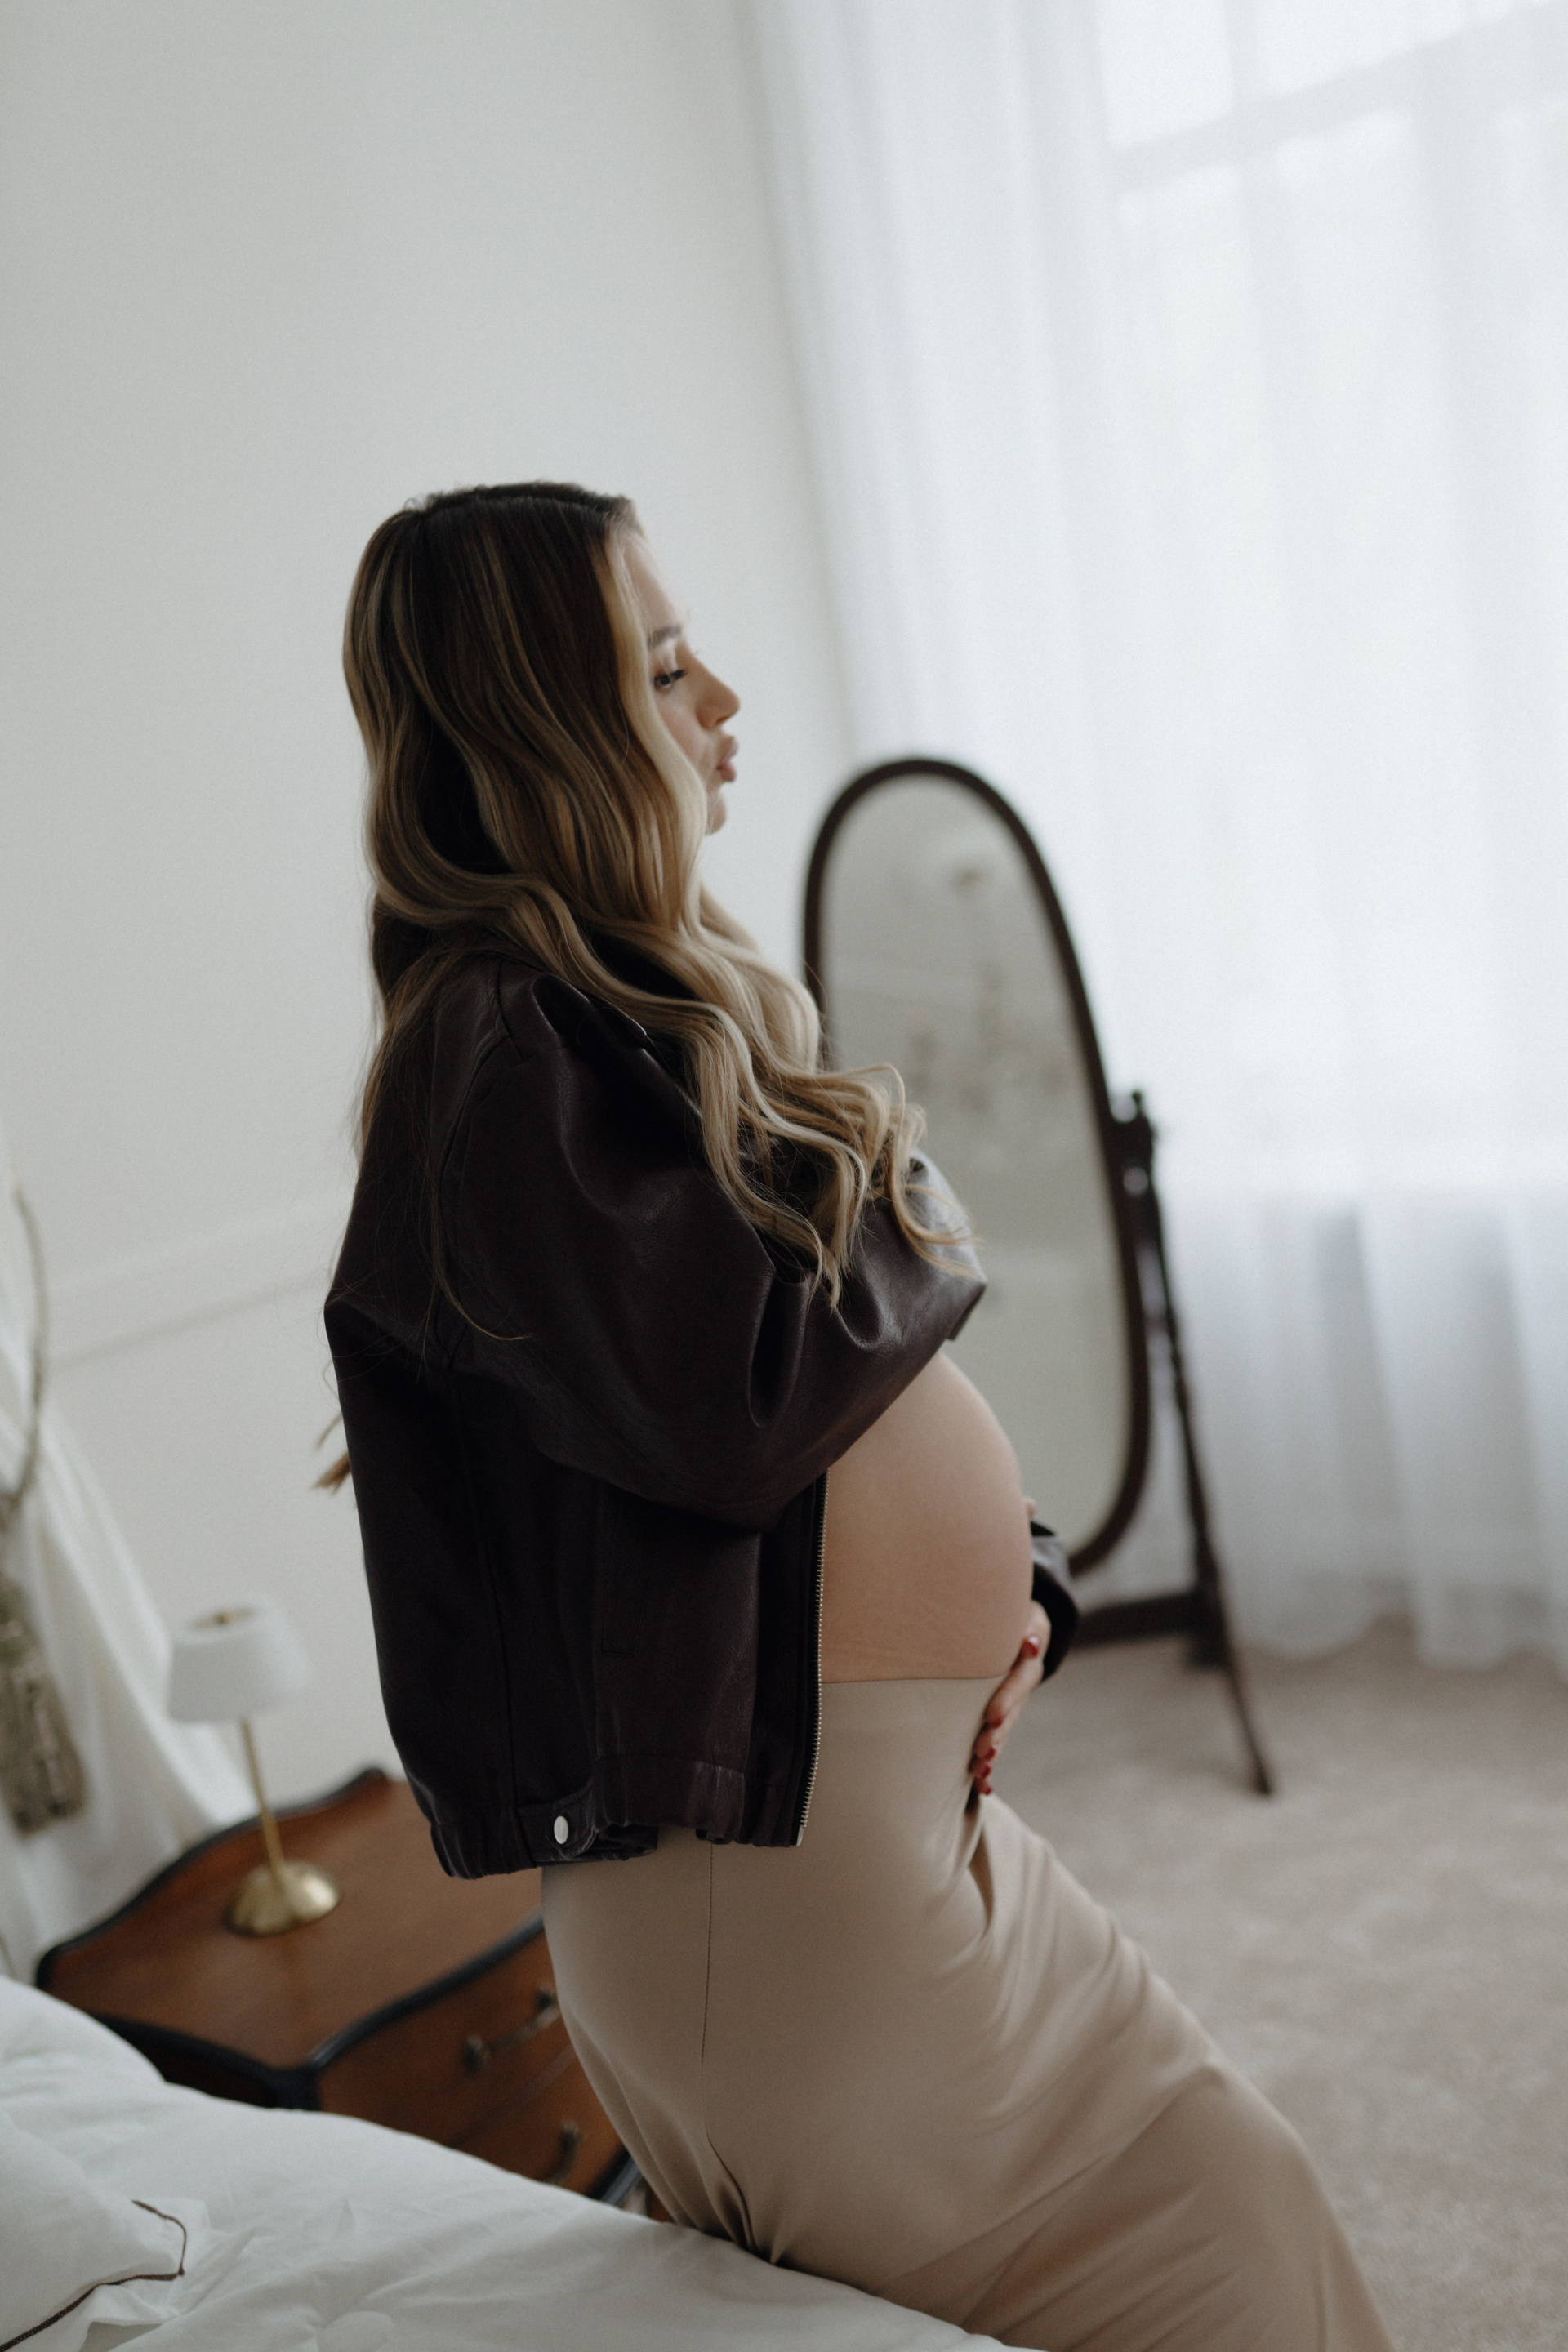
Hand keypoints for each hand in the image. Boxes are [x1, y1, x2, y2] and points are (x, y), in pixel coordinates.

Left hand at [969, 1599, 1047, 1797]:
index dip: (1006, 1699)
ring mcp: (1013, 1703)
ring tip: (981, 1772)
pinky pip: (997, 1739)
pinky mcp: (1002, 1713)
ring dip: (993, 1752)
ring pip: (1004, 1730)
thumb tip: (1030, 1643)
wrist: (1022, 1626)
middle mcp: (1021, 1687)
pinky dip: (991, 1765)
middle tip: (983, 1751)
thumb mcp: (1023, 1614)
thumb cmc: (1013, 1615)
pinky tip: (984, 1787)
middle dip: (997, 1734)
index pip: (1017, 1681)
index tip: (993, 1716)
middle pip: (1011, 1713)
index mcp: (1026, 1662)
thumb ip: (1026, 1628)